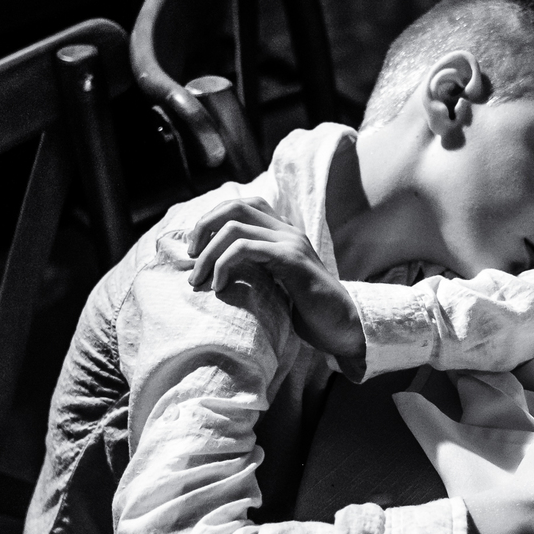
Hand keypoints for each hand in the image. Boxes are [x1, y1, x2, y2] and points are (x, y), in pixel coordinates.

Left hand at [186, 197, 365, 360]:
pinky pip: (246, 248)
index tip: (196, 249)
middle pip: (235, 206)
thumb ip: (257, 270)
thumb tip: (216, 271)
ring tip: (198, 279)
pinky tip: (218, 286)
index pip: (243, 205)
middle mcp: (288, 231)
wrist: (343, 328)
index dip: (212, 220)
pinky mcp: (292, 260)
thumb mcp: (277, 285)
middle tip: (190, 257)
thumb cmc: (309, 314)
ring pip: (235, 227)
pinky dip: (223, 264)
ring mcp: (291, 243)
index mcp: (285, 234)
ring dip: (207, 253)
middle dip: (203, 228)